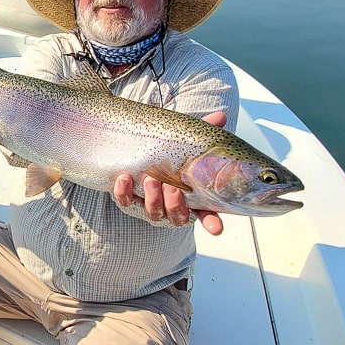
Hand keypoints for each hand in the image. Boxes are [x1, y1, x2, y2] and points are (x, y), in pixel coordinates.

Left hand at [113, 111, 227, 235]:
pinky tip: (124, 178)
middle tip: (171, 187)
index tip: (216, 227)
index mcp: (193, 196)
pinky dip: (124, 192)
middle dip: (175, 204)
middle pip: (177, 215)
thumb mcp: (187, 138)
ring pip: (153, 212)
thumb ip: (204, 129)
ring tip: (150, 179)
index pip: (206, 214)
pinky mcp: (128, 199)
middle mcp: (172, 205)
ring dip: (152, 198)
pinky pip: (125, 201)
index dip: (211, 221)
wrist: (138, 147)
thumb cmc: (169, 149)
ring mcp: (150, 204)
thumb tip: (220, 117)